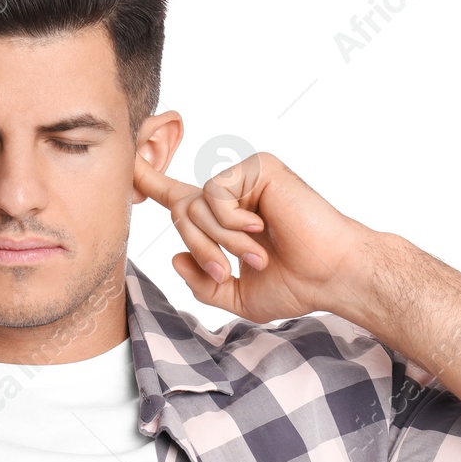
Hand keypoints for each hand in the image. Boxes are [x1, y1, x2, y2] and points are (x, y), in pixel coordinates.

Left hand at [132, 150, 379, 323]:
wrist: (331, 275)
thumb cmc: (296, 284)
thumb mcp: (237, 296)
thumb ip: (201, 282)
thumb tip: (174, 257)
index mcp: (226, 219)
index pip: (178, 196)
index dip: (150, 181)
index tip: (128, 165)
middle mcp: (233, 193)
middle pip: (182, 211)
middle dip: (198, 248)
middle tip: (224, 271)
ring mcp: (246, 177)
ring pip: (197, 205)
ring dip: (217, 240)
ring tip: (253, 256)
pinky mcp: (258, 167)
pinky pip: (216, 194)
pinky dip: (230, 222)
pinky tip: (260, 230)